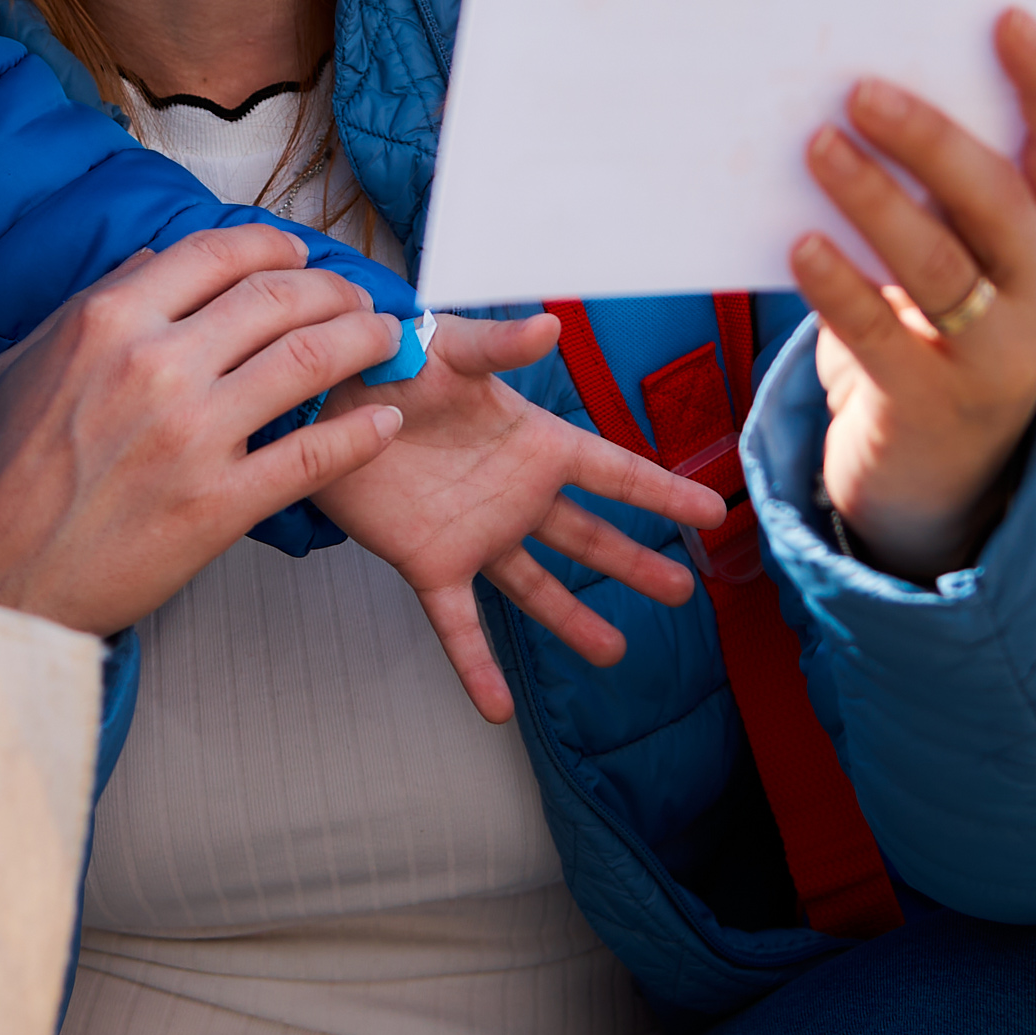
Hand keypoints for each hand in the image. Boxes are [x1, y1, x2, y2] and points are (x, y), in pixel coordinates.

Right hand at [0, 227, 410, 635]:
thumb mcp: (21, 362)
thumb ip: (93, 304)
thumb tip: (152, 259)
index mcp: (107, 321)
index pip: (217, 253)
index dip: (275, 246)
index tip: (300, 254)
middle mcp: (157, 365)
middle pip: (277, 299)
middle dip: (332, 289)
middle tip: (357, 297)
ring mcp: (193, 436)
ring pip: (310, 362)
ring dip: (363, 342)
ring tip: (386, 341)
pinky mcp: (219, 504)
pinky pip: (313, 456)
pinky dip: (361, 433)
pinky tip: (384, 422)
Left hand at [312, 313, 726, 722]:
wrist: (322, 398)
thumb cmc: (392, 362)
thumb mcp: (450, 349)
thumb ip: (499, 345)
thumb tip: (551, 324)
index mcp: (534, 444)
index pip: (614, 472)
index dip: (662, 492)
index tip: (713, 512)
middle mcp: (514, 496)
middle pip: (588, 537)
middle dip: (634, 563)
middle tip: (683, 590)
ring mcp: (476, 534)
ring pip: (536, 587)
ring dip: (573, 620)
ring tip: (613, 653)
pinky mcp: (430, 563)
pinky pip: (460, 626)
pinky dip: (476, 668)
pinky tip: (495, 710)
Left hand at [791, 8, 1035, 584]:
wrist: (939, 475)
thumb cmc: (941, 329)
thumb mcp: (970, 261)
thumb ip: (950, 193)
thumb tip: (868, 82)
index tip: (1005, 16)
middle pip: (998, 202)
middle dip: (932, 140)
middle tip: (860, 87)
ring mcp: (998, 359)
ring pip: (940, 266)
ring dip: (874, 200)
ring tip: (817, 145)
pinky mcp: (933, 406)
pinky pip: (882, 335)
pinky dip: (839, 286)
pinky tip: (799, 244)